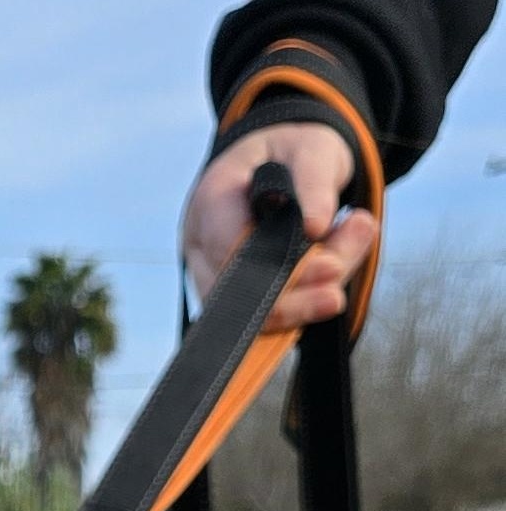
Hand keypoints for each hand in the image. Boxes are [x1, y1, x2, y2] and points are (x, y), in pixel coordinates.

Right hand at [182, 123, 378, 328]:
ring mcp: (214, 276)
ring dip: (309, 299)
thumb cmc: (292, 155)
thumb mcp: (311, 150)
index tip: (330, 265)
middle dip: (297, 294)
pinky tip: (337, 269)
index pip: (230, 251)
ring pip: (253, 316)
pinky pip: (270, 317)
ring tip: (350, 250)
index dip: (276, 267)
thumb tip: (315, 227)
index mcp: (212, 202)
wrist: (285, 166)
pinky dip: (308, 302)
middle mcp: (202, 246)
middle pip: (237, 295)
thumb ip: (313, 183)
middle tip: (342, 274)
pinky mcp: (237, 299)